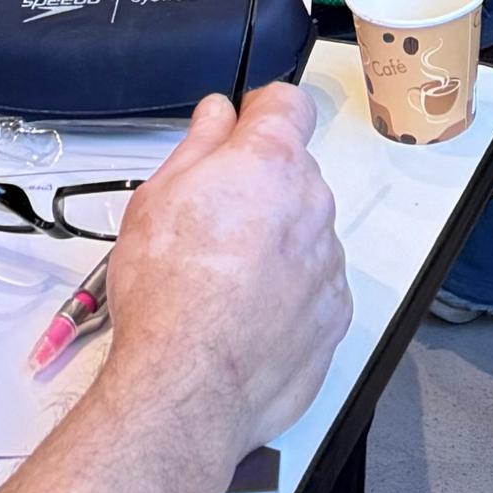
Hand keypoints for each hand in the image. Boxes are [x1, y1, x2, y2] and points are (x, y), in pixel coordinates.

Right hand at [104, 86, 348, 457]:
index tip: (241, 128)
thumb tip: (217, 116)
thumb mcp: (157, 199)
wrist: (189, 389)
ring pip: (305, 231)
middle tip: (211, 222)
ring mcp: (328, 262)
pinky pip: (315, 284)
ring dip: (276, 241)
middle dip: (260, 186)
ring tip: (223, 280)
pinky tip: (246, 314)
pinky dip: (289, 291)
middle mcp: (312, 204)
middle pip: (294, 173)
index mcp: (270, 162)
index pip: (289, 104)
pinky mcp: (335, 315)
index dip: (261, 112)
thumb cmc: (167, 295)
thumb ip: (199, 145)